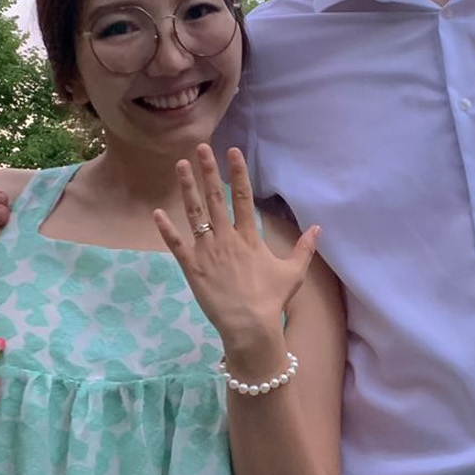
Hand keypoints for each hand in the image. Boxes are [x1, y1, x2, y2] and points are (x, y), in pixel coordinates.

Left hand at [153, 145, 320, 363]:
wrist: (249, 326)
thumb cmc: (271, 300)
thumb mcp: (293, 273)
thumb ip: (304, 248)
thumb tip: (317, 228)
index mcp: (249, 237)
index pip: (243, 197)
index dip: (238, 173)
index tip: (232, 151)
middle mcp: (226, 239)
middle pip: (216, 198)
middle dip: (208, 171)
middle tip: (200, 148)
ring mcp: (207, 252)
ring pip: (195, 215)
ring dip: (187, 189)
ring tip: (180, 166)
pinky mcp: (192, 268)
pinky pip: (176, 245)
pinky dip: (166, 229)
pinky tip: (156, 213)